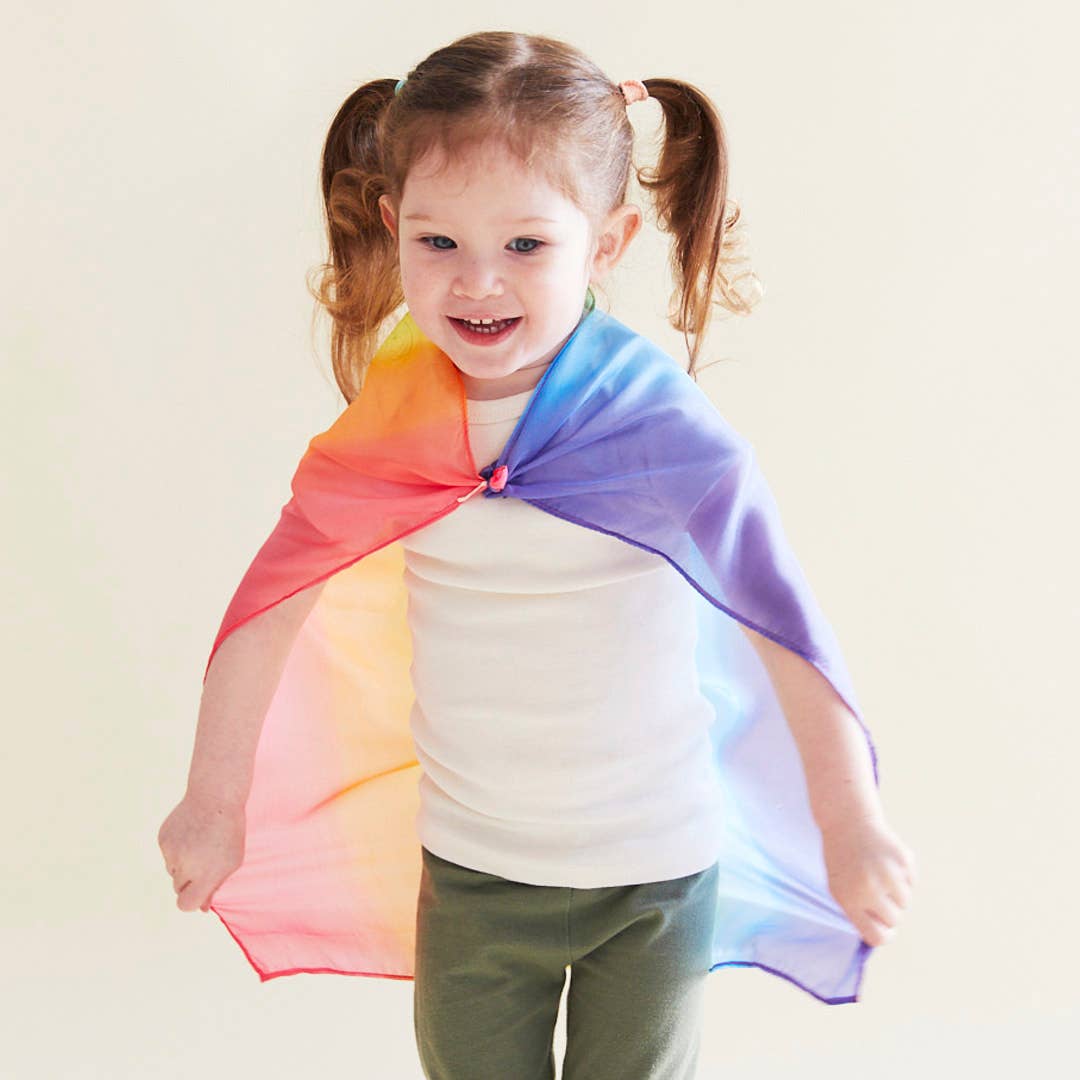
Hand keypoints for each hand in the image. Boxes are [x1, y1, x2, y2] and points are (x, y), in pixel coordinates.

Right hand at [157, 795, 245, 912]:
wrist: (215, 796)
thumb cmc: (230, 831)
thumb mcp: (233, 860)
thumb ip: (215, 886)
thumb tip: (201, 908)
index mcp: (206, 874)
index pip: (185, 904)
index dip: (191, 901)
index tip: (197, 893)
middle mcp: (186, 865)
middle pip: (178, 888)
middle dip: (189, 880)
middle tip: (204, 860)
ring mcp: (171, 852)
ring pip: (172, 870)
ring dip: (182, 863)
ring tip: (199, 842)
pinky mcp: (163, 839)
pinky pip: (167, 853)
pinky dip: (176, 848)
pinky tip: (191, 832)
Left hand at [819, 813, 916, 946]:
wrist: (848, 821)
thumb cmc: (841, 859)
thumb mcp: (838, 887)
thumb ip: (857, 912)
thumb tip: (882, 935)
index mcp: (849, 899)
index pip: (876, 936)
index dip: (884, 935)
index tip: (885, 929)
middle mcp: (870, 889)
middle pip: (894, 920)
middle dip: (889, 911)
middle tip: (878, 893)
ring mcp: (888, 874)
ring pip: (905, 902)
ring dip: (896, 892)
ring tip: (880, 873)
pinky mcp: (903, 861)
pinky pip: (911, 882)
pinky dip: (903, 876)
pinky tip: (887, 861)